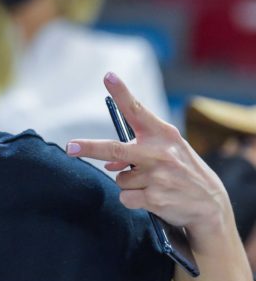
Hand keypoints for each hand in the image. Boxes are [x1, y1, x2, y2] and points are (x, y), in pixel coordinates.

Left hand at [66, 72, 229, 233]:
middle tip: (70, 147)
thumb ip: (138, 150)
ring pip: (119, 178)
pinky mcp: (155, 199)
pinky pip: (125, 197)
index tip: (108, 76)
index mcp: (163, 134)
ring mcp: (157, 177)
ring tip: (153, 184)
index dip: (122, 93)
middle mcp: (159, 153)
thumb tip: (108, 163)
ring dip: (129, 183)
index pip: (138, 110)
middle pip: (114, 149)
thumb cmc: (183, 172)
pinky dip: (133, 200)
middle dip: (89, 148)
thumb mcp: (167, 153)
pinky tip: (153, 198)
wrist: (210, 205)